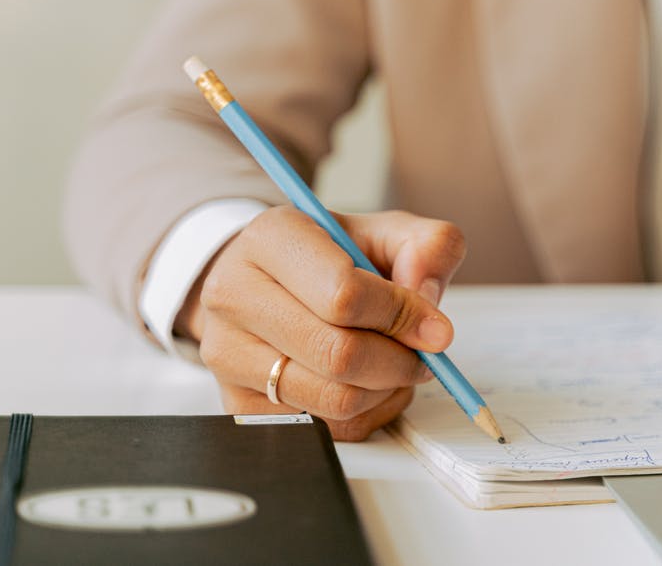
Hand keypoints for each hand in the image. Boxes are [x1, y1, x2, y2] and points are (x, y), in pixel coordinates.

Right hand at [176, 207, 466, 440]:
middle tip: (422, 354)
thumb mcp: (387, 233)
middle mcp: (234, 294)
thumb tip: (428, 300)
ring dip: (384, 390)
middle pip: (339, 355)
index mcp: (271, 239)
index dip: (401, 317)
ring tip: (393, 364)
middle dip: (399, 361)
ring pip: (334, 400)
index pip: (343, 294)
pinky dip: (365, 414)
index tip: (435, 328)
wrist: (271, 280)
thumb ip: (428, 247)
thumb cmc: (331, 257)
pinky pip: (324, 430)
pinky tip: (367, 385)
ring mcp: (226, 353)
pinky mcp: (236, 401)